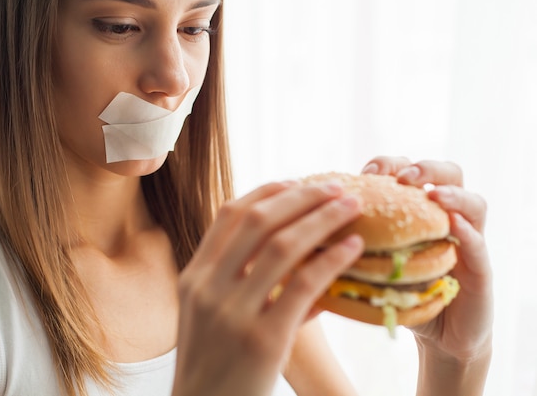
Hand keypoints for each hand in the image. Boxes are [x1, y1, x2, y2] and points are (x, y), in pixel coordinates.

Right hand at [173, 181, 363, 395]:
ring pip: (282, 246)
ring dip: (322, 219)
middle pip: (258, 221)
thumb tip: (291, 255)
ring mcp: (232, 313)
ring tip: (351, 207)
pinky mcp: (262, 340)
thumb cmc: (214, 367)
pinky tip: (354, 248)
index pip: (228, 215)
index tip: (296, 182)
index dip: (266, 192)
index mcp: (194, 277)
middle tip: (334, 187)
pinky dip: (332, 259)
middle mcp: (208, 288)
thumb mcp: (211, 318)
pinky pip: (303, 286)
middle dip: (301, 197)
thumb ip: (239, 283)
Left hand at [362, 157, 492, 360]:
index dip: (389, 165)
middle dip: (425, 169)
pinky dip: (467, 233)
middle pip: (448, 174)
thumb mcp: (371, 262)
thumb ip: (350, 240)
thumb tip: (303, 227)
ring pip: (473, 203)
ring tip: (433, 196)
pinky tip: (454, 227)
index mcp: (419, 209)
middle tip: (404, 178)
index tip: (367, 173)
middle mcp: (447, 217)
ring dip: (453, 195)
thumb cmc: (399, 293)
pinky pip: (478, 245)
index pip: (408, 171)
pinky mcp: (480, 270)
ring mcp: (468, 241)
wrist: (436, 335)